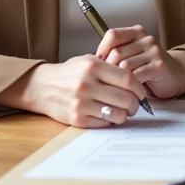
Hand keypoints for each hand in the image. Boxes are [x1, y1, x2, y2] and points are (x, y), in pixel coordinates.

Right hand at [0, 55, 145, 127]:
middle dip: (136, 105)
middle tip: (136, 106)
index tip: (142, 93)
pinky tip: (108, 115)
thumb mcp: (89, 61)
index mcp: (93, 67)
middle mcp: (87, 84)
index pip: (128, 79)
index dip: (140, 89)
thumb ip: (111, 69)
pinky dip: (110, 121)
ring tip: (123, 112)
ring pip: (117, 114)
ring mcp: (81, 103)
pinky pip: (104, 123)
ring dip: (125, 115)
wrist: (42, 86)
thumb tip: (137, 83)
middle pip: (125, 99)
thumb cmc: (70, 73)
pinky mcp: (77, 118)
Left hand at [96, 26, 184, 98]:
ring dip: (119, 80)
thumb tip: (93, 61)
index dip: (102, 49)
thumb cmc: (146, 67)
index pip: (112, 35)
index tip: (99, 63)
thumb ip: (116, 53)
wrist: (173, 75)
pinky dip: (129, 86)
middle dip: (109, 69)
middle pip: (116, 53)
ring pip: (125, 66)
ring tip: (118, 86)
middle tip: (108, 80)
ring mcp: (154, 52)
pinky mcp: (159, 66)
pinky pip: (136, 77)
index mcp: (136, 32)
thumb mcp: (131, 55)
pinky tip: (129, 90)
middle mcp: (146, 39)